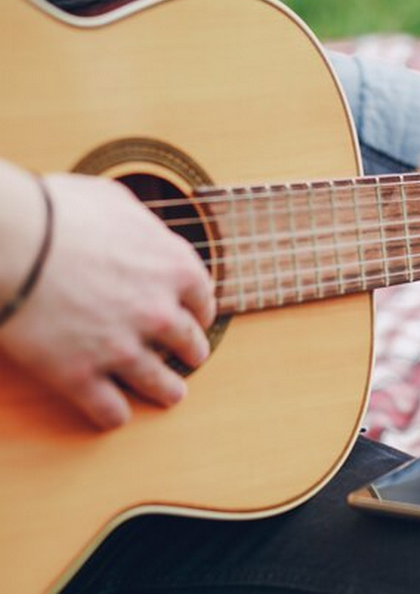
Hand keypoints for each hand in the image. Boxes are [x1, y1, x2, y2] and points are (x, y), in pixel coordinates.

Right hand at [0, 163, 215, 429]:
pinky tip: (115, 414)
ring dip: (168, 391)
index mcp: (174, 268)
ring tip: (172, 395)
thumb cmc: (55, 211)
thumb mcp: (114, 201)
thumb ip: (141, 224)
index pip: (203, 299)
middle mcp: (158, 312)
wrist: (9, 239)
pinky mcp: (80, 376)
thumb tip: (145, 230)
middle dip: (193, 351)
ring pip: (160, 384)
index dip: (200, 310)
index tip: (196, 317)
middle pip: (189, 343)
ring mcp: (122, 348)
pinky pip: (110, 410)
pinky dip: (115, 415)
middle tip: (191, 357)